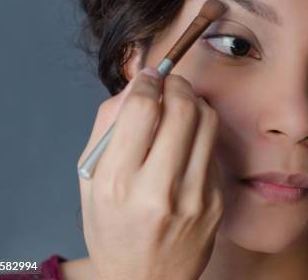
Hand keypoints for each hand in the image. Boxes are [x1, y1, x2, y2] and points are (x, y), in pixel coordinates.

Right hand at [77, 67, 223, 279]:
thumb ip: (107, 128)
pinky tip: (189, 139)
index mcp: (117, 183)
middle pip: (182, 108)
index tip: (148, 77)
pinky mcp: (216, 201)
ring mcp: (193, 196)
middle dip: (177, 83)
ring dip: (195, 101)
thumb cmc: (113, 230)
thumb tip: (136, 87)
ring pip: (207, 121)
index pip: (141, 109)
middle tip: (170, 83)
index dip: (148, 82)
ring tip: (182, 104)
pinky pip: (213, 147)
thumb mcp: (91, 182)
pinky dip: (202, 132)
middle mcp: (158, 190)